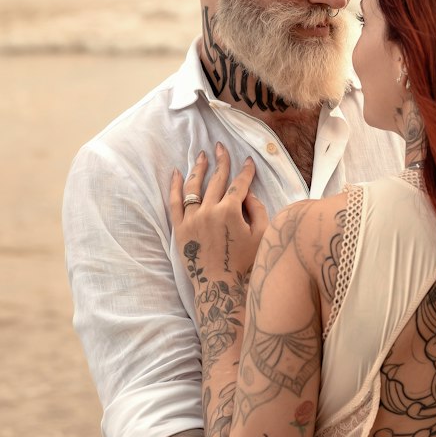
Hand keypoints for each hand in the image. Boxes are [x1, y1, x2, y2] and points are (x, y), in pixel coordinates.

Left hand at [170, 144, 268, 281]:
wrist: (220, 289)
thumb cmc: (245, 265)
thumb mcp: (261, 236)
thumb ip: (258, 211)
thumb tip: (248, 195)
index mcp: (230, 211)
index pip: (240, 184)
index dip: (246, 172)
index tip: (249, 162)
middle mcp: (208, 211)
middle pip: (216, 180)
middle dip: (221, 161)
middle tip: (221, 147)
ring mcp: (191, 219)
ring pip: (193, 187)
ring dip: (198, 168)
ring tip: (201, 155)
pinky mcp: (179, 229)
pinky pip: (174, 203)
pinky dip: (175, 186)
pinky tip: (177, 173)